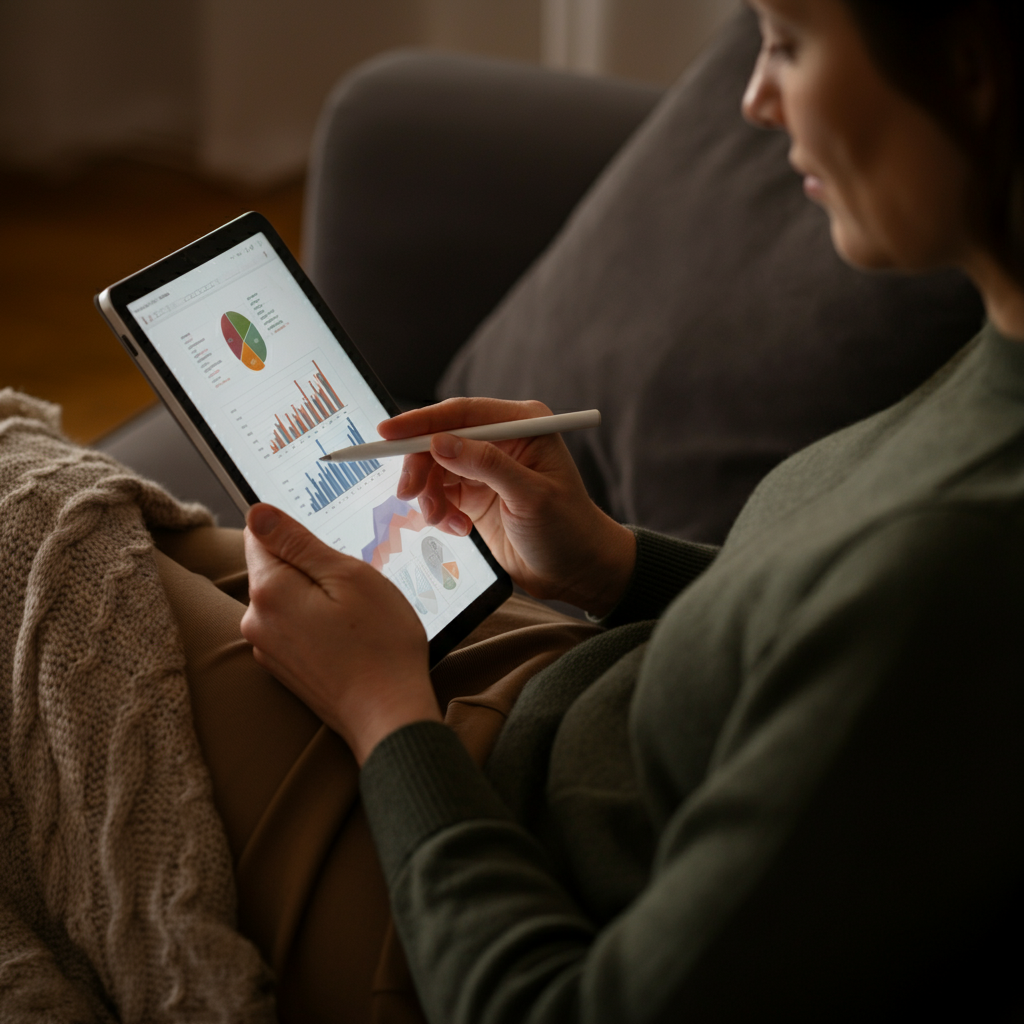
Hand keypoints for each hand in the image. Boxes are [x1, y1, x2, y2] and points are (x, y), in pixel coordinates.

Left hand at [240, 505, 439, 764]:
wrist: (388, 716)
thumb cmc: (379, 645)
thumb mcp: (348, 576)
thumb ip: (297, 542)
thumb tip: (257, 512)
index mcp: (269, 591)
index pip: (262, 534)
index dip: (299, 533)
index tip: (330, 549)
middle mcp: (256, 620)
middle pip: (276, 568)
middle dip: (313, 567)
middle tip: (354, 587)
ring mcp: (267, 648)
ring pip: (289, 598)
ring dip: (319, 597)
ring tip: (356, 616)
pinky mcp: (283, 667)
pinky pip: (296, 626)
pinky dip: (320, 623)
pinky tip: (350, 637)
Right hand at [380, 398, 635, 617]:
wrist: (576, 572)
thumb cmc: (568, 530)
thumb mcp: (530, 496)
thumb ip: (486, 465)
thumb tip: (440, 442)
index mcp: (522, 425)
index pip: (462, 413)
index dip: (421, 421)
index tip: (387, 432)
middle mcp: (501, 441)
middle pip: (440, 439)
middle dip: (420, 467)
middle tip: (407, 494)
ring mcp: (485, 468)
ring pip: (434, 469)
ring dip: (430, 495)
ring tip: (443, 521)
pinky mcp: (475, 495)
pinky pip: (439, 494)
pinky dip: (439, 512)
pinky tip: (459, 530)